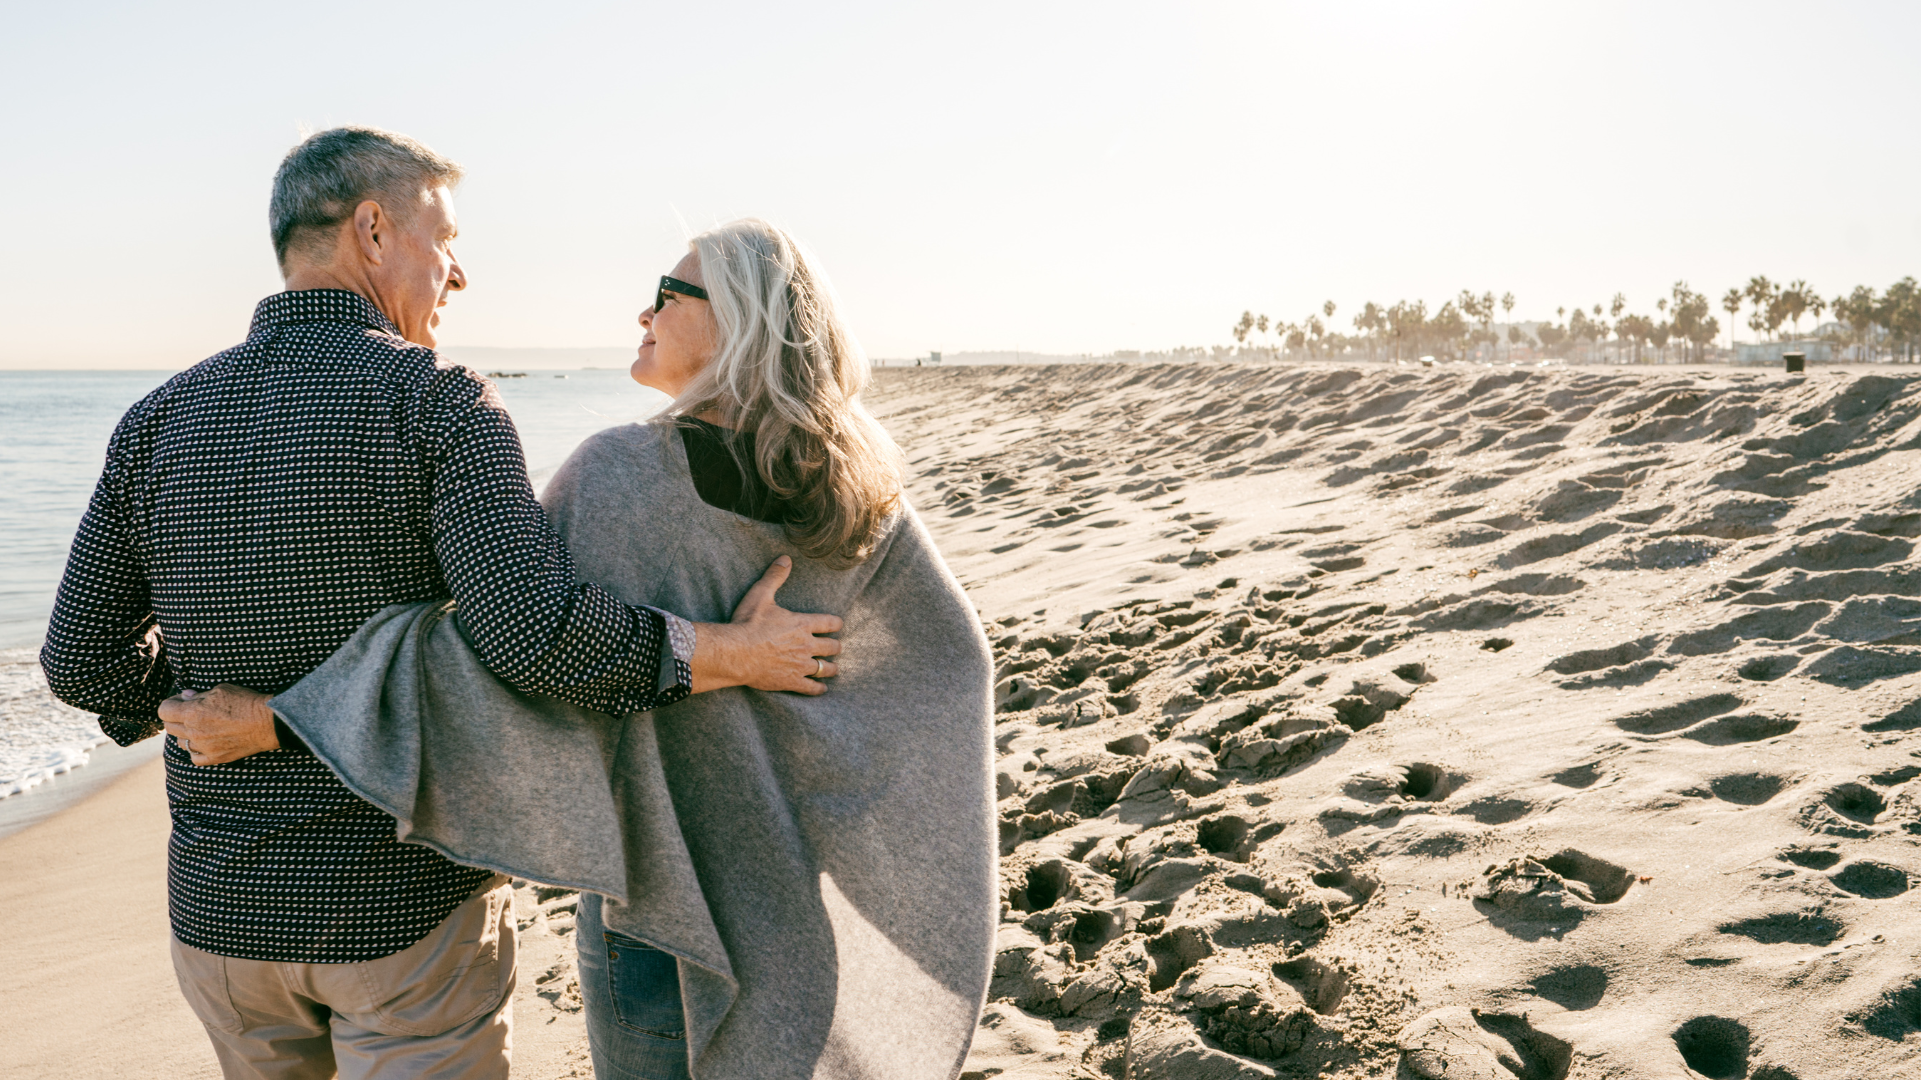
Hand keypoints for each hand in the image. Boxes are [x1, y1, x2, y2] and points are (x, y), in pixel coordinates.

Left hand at [159, 684, 279, 765]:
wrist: (268, 722)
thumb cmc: (246, 702)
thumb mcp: (221, 689)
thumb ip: (199, 695)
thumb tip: (185, 696)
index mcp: (193, 713)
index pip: (163, 711)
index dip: (170, 703)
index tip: (180, 700)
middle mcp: (194, 732)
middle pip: (169, 727)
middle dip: (175, 717)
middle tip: (189, 712)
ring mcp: (203, 747)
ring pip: (180, 743)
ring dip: (185, 734)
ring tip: (199, 727)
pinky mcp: (215, 758)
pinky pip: (194, 758)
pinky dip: (196, 750)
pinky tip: (204, 742)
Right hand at [691, 556, 842, 695]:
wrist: (736, 653)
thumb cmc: (748, 623)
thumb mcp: (761, 595)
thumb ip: (775, 577)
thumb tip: (786, 559)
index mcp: (803, 624)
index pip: (831, 623)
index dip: (836, 624)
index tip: (837, 625)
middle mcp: (807, 645)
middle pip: (833, 647)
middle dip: (835, 647)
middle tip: (836, 647)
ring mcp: (801, 665)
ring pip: (826, 669)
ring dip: (831, 668)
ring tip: (833, 668)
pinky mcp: (792, 682)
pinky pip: (812, 688)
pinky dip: (819, 689)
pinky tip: (821, 689)